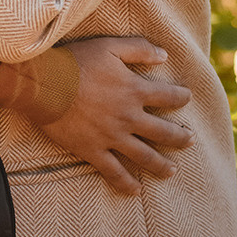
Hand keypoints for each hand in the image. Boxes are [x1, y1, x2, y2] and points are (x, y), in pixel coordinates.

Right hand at [36, 37, 192, 195]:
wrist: (46, 84)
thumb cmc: (77, 61)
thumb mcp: (110, 46)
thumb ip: (139, 49)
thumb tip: (165, 55)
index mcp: (134, 90)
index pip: (168, 97)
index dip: (180, 97)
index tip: (187, 98)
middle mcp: (128, 117)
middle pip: (162, 132)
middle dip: (180, 136)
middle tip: (190, 140)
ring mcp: (112, 137)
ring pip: (144, 156)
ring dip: (161, 165)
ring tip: (172, 171)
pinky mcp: (93, 151)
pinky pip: (114, 172)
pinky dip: (126, 184)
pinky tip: (136, 190)